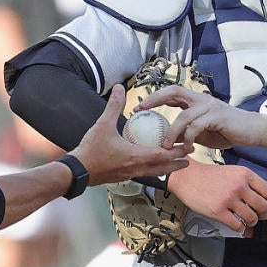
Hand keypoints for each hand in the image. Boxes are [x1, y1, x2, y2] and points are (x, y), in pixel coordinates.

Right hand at [73, 84, 192, 185]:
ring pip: (154, 173)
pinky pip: (144, 174)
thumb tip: (120, 88)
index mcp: (135, 156)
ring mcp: (130, 175)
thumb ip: (113, 106)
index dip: (177, 151)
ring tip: (176, 165)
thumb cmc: (91, 150)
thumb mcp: (103, 125)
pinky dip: (153, 170)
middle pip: (163, 168)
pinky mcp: (123, 178)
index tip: (188, 146)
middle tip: (189, 158)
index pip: (162, 155)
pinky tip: (152, 165)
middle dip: (177, 163)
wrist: (77, 171)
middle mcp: (136, 168)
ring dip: (166, 169)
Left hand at [135, 86, 265, 150]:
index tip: (139, 106)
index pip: (172, 94)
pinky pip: (197, 126)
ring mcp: (210, 106)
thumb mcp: (203, 133)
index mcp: (197, 101)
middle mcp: (202, 99)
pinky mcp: (217, 116)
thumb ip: (187, 132)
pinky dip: (190, 138)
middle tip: (142, 108)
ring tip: (166, 145)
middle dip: (156, 98)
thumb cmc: (228, 131)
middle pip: (175, 91)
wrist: (253, 131)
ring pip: (184, 115)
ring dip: (172, 131)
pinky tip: (188, 148)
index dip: (155, 98)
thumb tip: (170, 141)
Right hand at [169, 160, 266, 232]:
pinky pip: (237, 225)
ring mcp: (229, 199)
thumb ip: (247, 183)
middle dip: (264, 215)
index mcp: (244, 174)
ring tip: (247, 222)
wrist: (188, 177)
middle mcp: (239, 186)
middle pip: (263, 207)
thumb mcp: (232, 172)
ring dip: (252, 223)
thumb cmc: (209, 176)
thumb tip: (262, 200)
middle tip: (261, 217)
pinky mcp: (218, 211)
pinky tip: (238, 226)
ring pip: (251, 218)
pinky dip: (240, 229)